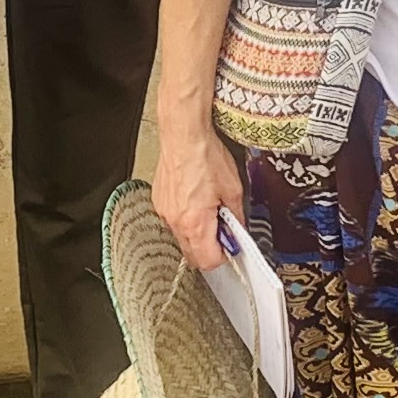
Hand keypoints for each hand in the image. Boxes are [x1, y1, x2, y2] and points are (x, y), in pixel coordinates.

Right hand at [150, 116, 240, 268]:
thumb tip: (238, 232)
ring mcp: (164, 212)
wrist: (183, 135)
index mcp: (195, 223)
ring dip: (197, 234)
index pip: (208, 261)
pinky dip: (186, 219)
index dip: (223, 258)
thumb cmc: (205, 155)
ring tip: (209, 210)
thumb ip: (237, 217)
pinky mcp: (159, 202)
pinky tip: (195, 200)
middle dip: (210, 249)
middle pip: (192, 255)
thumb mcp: (233, 189)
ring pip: (182, 239)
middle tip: (223, 231)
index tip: (231, 248)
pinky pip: (173, 222)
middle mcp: (176, 222)